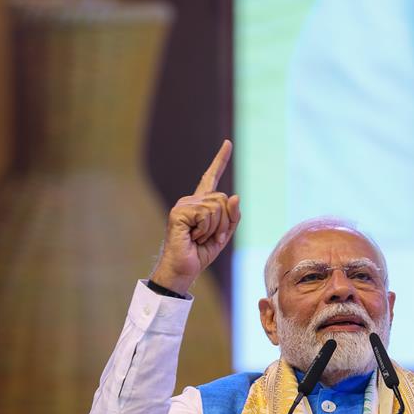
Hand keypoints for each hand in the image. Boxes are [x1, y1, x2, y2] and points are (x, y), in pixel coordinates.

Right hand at [150, 139, 240, 295]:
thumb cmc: (200, 254)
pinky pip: (206, 214)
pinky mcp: (179, 212)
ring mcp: (183, 205)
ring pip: (217, 207)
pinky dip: (206, 230)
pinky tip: (193, 237)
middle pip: (223, 199)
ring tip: (199, 239)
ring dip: (215, 229)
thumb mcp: (223, 236)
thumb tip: (234, 196)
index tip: (228, 143)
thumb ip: (232, 217)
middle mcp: (191, 200)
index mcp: (201, 204)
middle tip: (209, 238)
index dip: (220, 160)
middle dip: (224, 223)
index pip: (211, 178)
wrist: (183, 270)